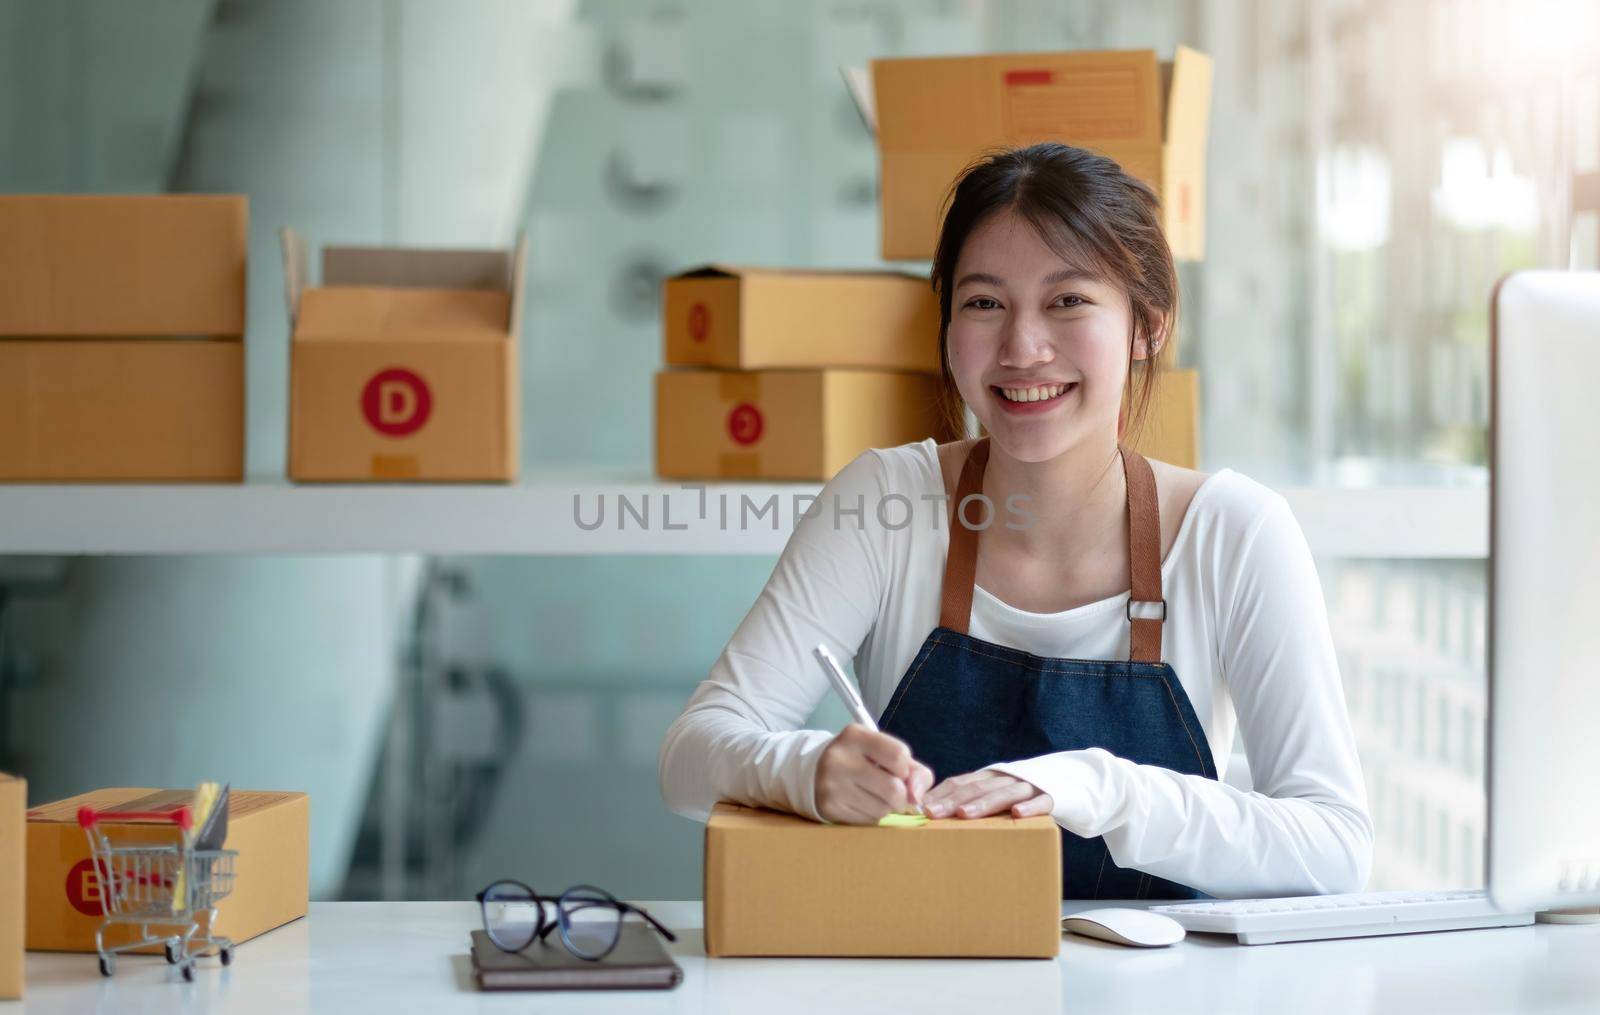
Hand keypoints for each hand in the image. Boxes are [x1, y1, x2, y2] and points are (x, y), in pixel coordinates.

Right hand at [814, 724, 934, 824]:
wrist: (816, 772)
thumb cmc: (861, 761)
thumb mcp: (884, 753)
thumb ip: (914, 770)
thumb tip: (917, 797)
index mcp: (855, 736)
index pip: (899, 755)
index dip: (905, 769)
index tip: (897, 770)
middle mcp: (840, 758)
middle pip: (894, 788)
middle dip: (900, 796)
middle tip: (891, 791)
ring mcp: (832, 784)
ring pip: (882, 809)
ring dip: (886, 807)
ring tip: (874, 796)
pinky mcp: (829, 806)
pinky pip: (868, 820)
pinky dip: (872, 816)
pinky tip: (861, 804)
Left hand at [922, 770, 1052, 818]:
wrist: (1069, 783)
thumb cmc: (1022, 798)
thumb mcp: (996, 796)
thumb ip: (971, 803)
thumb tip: (933, 818)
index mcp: (989, 778)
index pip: (960, 783)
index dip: (940, 794)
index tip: (920, 808)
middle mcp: (1005, 779)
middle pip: (976, 788)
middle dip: (952, 800)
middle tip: (932, 814)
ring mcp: (1029, 787)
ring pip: (1003, 794)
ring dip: (982, 804)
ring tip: (963, 814)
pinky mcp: (1052, 797)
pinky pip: (1041, 802)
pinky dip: (1030, 807)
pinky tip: (1017, 814)